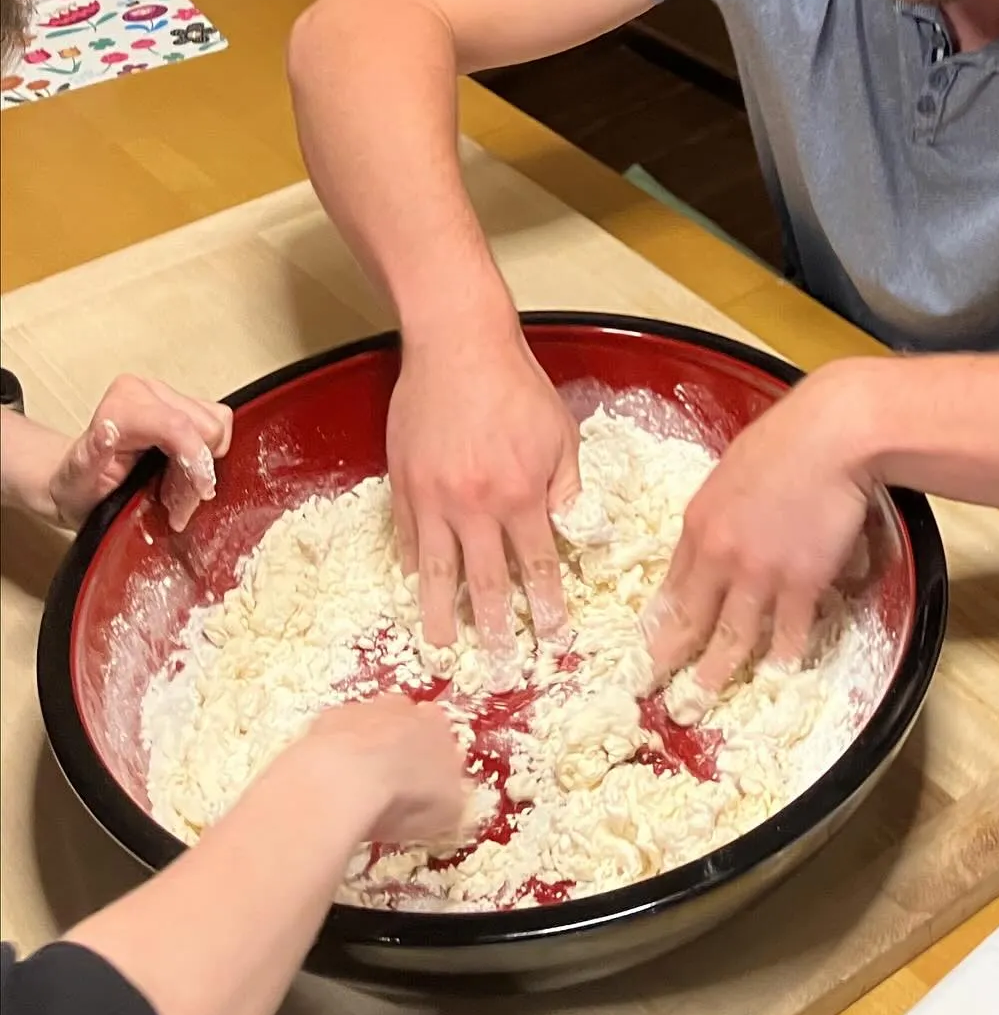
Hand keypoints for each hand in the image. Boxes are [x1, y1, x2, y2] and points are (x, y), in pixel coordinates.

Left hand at [50, 376, 232, 531]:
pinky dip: (209, 455)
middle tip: (177, 500)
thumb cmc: (80, 486)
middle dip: (198, 469)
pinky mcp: (185, 405)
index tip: (199, 491)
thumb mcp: (78, 480)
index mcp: (122, 403)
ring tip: (178, 489)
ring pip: (217, 424)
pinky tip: (187, 473)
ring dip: (204, 464)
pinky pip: (218, 423)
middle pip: (204, 426)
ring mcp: (169, 396)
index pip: (178, 425)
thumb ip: (91, 456)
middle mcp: (148, 392)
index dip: (197, 460)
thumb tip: (107, 431)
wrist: (82, 485)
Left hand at [304, 695, 470, 847]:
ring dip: (362, 753)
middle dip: (397, 752)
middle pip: (402, 727)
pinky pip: (333, 738)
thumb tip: (449, 795)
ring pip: (365, 729)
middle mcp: (401, 708)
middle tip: (389, 790)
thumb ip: (452, 794)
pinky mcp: (323, 720)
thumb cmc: (405, 796)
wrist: (344, 781)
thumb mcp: (449, 810)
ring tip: (354, 794)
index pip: (439, 737)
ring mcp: (360, 710)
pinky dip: (332, 757)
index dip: (431, 764)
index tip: (422, 791)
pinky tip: (328, 787)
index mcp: (437, 724)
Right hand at [387, 327, 580, 649]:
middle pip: (484, 583)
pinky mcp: (403, 485)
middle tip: (500, 671)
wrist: (456, 344)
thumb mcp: (559, 435)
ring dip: (442, 616)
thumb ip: (568, 489)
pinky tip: (417, 591)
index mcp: (519, 494)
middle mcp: (474, 505)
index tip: (552, 644)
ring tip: (443, 650)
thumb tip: (578, 535)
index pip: (536, 568)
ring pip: (437, 572)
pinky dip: (414, 569)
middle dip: (494, 632)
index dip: (545, 609)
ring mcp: (433, 498)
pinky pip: (409, 540)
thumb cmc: (515, 385)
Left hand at [643, 366, 874, 695]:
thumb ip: (720, 508)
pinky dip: (782, 657)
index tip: (648, 645)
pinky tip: (775, 677)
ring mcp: (760, 573)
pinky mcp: (801, 582)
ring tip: (696, 706)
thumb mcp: (732, 470)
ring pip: (731, 638)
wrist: (829, 436)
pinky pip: (788, 632)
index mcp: (698, 524)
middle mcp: (720, 555)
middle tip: (651, 691)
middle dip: (667, 660)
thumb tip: (721, 529)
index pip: (671, 585)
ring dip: (712, 676)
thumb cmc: (785, 440)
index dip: (659, 621)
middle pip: (690, 620)